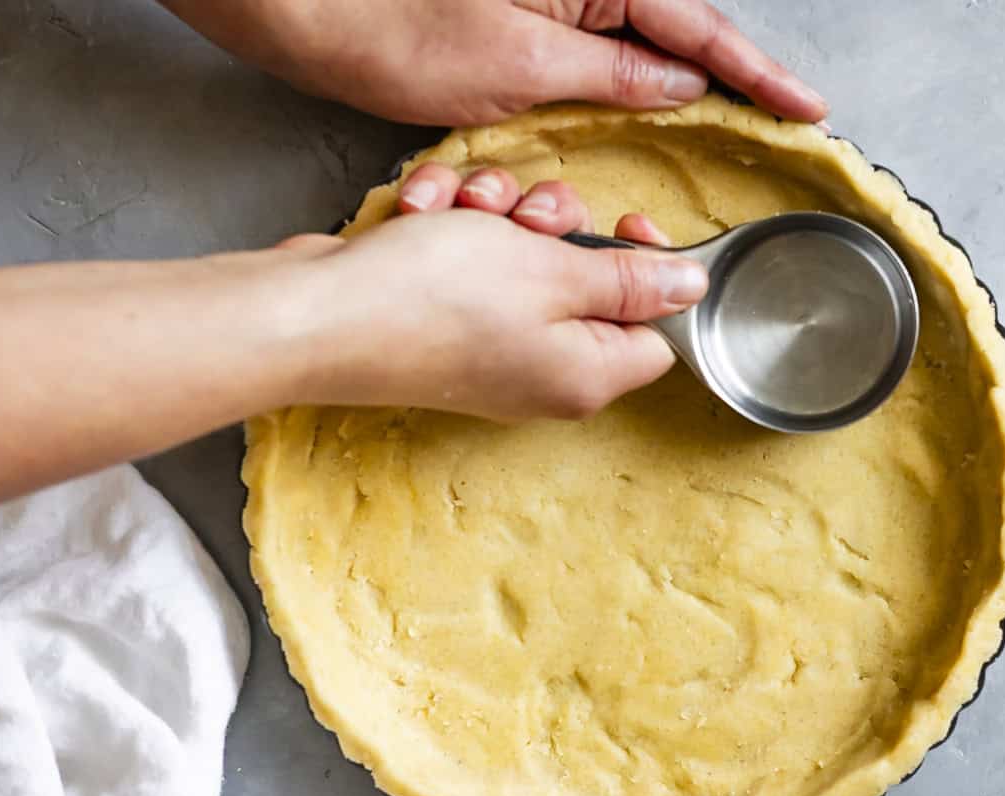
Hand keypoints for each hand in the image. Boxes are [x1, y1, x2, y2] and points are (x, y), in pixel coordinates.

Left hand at [160, 0, 825, 125]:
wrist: (308, 9)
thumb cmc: (398, 27)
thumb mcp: (521, 65)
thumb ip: (613, 76)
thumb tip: (680, 89)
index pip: (697, 28)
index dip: (756, 72)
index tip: (804, 107)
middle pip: (680, 31)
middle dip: (732, 76)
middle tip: (785, 116)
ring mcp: (553, 0)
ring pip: (641, 47)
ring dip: (682, 87)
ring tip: (741, 117)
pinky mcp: (525, 23)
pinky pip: (599, 55)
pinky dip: (629, 86)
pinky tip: (661, 106)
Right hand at [274, 164, 703, 421]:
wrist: (314, 316)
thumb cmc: (431, 299)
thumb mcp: (552, 271)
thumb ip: (628, 278)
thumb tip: (690, 287)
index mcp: (586, 376)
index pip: (658, 332)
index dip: (650, 271)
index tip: (624, 223)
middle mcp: (542, 372)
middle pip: (589, 286)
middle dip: (560, 227)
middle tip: (531, 217)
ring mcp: (488, 350)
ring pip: (526, 260)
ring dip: (499, 216)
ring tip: (465, 211)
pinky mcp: (442, 322)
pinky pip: (471, 262)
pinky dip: (452, 227)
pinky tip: (425, 214)